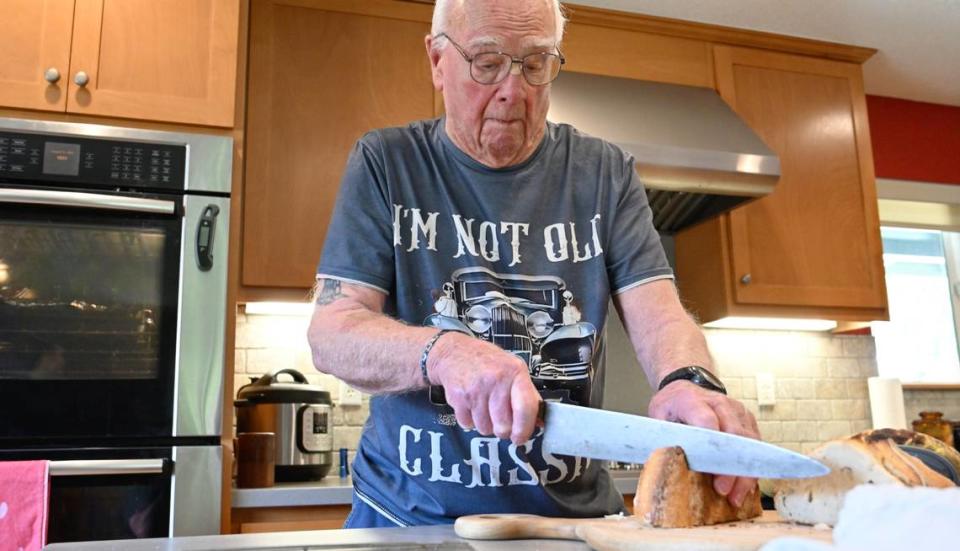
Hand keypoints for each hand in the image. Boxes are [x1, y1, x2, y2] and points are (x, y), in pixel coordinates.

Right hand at [427, 332, 540, 445]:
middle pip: (503, 426)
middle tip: (500, 419)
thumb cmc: (486, 361)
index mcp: (514, 372)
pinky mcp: (458, 397)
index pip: (526, 408)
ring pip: (485, 429)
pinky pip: (468, 424)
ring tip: (484, 406)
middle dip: (502, 429)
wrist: (454, 352)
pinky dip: (470, 420)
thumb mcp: (512, 369)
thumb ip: (527, 394)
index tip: (521, 437)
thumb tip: (539, 421)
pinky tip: (472, 404)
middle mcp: (496, 380)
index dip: (524, 429)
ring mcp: (476, 389)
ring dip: (485, 424)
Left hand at [648, 381, 760, 506]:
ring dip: (744, 472)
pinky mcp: (747, 419)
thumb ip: (663, 438)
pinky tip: (744, 486)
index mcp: (693, 400)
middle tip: (723, 490)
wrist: (684, 387)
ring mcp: (737, 410)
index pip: (707, 422)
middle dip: (730, 467)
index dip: (712, 449)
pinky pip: (755, 445)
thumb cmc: (671, 406)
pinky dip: (750, 467)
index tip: (711, 473)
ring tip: (736, 496)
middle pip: (734, 435)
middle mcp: (719, 403)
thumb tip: (666, 463)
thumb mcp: (657, 417)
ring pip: (749, 442)